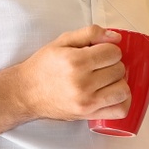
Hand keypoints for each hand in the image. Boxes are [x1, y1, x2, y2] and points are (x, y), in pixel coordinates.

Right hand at [12, 25, 128, 120]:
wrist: (26, 92)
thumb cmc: (43, 67)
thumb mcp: (62, 41)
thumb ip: (90, 33)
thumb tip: (115, 37)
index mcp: (75, 61)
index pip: (113, 52)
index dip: (110, 50)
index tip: (101, 53)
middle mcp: (82, 82)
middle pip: (119, 70)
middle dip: (113, 65)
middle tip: (100, 66)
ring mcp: (86, 101)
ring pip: (123, 90)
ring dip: (119, 83)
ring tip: (107, 80)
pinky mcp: (88, 114)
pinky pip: (120, 111)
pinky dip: (122, 102)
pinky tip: (113, 94)